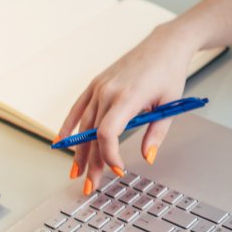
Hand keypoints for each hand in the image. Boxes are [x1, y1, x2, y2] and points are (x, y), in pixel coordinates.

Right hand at [55, 23, 198, 192]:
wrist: (165, 45)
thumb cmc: (170, 73)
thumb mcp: (170, 105)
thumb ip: (156, 133)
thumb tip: (147, 157)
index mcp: (128, 97)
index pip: (108, 133)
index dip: (109, 155)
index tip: (118, 170)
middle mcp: (108, 92)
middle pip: (94, 134)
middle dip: (92, 163)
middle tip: (89, 186)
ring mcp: (99, 87)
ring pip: (84, 125)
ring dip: (79, 151)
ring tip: (76, 173)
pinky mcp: (96, 84)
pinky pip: (77, 108)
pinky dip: (68, 126)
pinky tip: (61, 142)